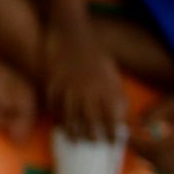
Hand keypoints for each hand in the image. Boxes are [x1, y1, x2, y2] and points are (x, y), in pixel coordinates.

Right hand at [41, 24, 126, 140]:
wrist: (71, 30)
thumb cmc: (94, 51)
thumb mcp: (110, 69)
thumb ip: (115, 92)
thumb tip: (120, 114)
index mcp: (104, 85)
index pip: (111, 116)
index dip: (113, 133)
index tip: (114, 143)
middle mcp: (87, 88)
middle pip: (90, 120)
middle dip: (93, 136)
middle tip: (94, 144)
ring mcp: (69, 85)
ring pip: (70, 116)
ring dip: (74, 131)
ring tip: (76, 141)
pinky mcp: (53, 81)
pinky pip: (55, 105)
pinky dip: (57, 117)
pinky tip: (60, 125)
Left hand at [134, 89, 173, 173]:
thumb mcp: (169, 104)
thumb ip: (151, 115)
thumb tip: (135, 124)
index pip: (151, 149)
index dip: (137, 145)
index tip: (128, 137)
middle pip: (158, 163)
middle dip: (143, 155)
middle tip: (133, 144)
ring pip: (169, 171)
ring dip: (154, 163)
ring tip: (144, 150)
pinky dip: (167, 166)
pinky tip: (159, 156)